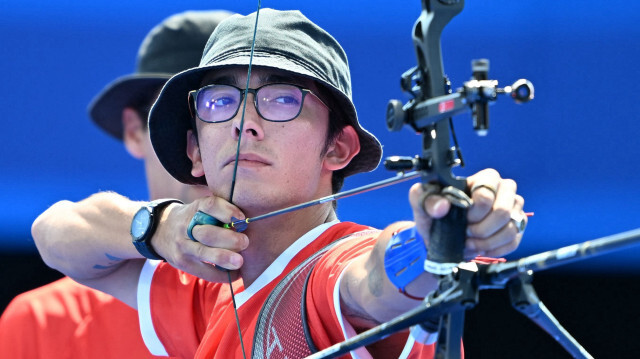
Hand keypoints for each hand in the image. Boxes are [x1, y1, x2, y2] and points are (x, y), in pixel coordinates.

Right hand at [151, 196, 248, 282]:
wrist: (160, 231)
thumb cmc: (192, 219)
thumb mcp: (200, 208)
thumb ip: (220, 213)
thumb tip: (246, 223)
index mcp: (195, 209)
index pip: (210, 205)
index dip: (227, 211)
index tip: (241, 218)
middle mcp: (186, 227)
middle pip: (208, 233)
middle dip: (229, 239)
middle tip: (245, 242)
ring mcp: (183, 246)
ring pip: (203, 252)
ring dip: (224, 258)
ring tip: (240, 261)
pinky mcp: (182, 263)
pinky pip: (203, 272)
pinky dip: (221, 275)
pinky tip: (235, 274)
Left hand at [409, 168, 524, 258]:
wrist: (442, 236)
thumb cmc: (436, 216)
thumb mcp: (423, 206)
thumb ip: (425, 199)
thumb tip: (442, 205)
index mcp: (485, 178)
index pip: (486, 194)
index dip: (473, 212)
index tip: (462, 218)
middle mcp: (504, 190)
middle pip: (502, 212)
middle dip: (481, 229)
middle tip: (466, 233)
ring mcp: (514, 209)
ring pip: (509, 229)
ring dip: (486, 242)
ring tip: (470, 242)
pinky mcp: (517, 227)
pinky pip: (513, 241)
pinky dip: (494, 249)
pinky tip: (481, 247)